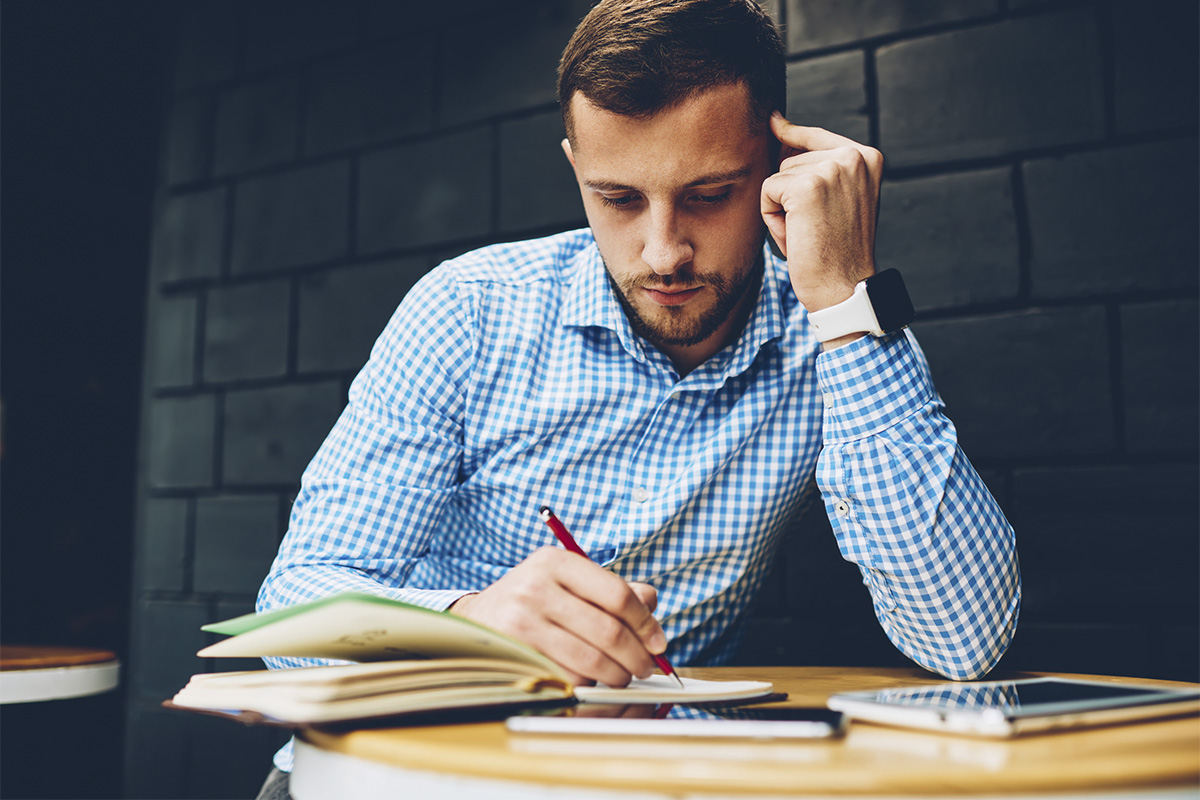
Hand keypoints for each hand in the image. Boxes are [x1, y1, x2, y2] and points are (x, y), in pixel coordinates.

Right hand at [448, 546, 665, 686]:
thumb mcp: (569, 580)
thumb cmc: (534, 599)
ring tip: (621, 675)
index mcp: (556, 562)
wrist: (479, 618)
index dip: (645, 622)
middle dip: (637, 656)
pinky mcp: (516, 654)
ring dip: (616, 675)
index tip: (658, 642)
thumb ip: (613, 588)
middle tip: (646, 667)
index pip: (617, 594)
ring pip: (590, 660)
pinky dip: (589, 685)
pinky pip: (567, 678)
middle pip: (608, 631)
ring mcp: (522, 622)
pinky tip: (591, 680)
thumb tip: (652, 603)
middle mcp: (535, 587)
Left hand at [760, 113, 883, 318]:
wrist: (843, 287)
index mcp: (868, 157)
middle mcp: (854, 156)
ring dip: (781, 208)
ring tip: (807, 232)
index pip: (817, 135)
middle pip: (791, 159)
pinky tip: (796, 235)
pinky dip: (771, 217)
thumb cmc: (837, 250)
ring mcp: (831, 169)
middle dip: (789, 195)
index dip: (791, 134)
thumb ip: (819, 169)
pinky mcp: (807, 186)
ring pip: (777, 176)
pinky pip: (767, 191)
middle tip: (814, 228)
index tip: (774, 121)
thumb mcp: (838, 200)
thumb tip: (779, 132)